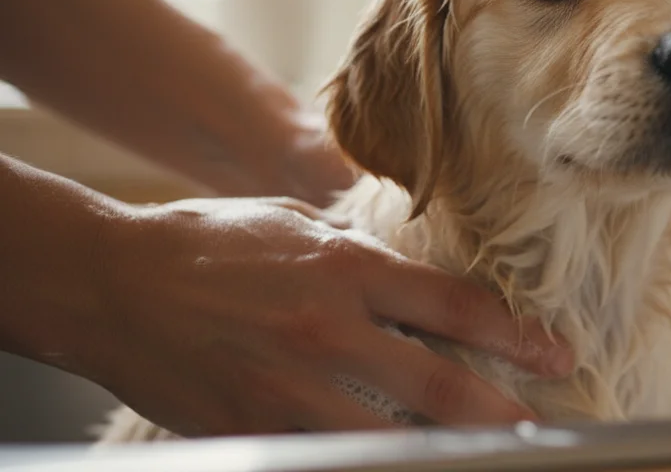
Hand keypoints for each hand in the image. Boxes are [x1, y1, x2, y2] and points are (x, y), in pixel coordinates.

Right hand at [81, 197, 571, 436]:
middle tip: (541, 425)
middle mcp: (328, 330)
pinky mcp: (251, 431)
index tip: (555, 353)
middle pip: (442, 386)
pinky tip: (393, 458)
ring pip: (393, 438)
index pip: (457, 307)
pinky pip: (325, 455)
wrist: (113, 282)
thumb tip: (419, 283)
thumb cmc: (210, 242)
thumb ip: (361, 256)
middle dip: (503, 411)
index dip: (517, 336)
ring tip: (484, 455)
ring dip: (446, 451)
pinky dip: (365, 458)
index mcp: (346, 268)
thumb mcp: (299, 225)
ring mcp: (288, 388)